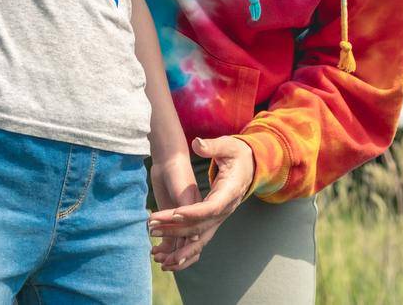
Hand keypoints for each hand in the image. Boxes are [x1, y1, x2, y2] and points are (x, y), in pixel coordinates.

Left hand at [147, 136, 255, 271]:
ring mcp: (218, 218)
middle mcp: (224, 210)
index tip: (173, 213)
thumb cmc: (237, 154)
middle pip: (200, 226)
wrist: (250, 167)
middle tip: (152, 227)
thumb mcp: (228, 146)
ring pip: (199, 239)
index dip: (193, 212)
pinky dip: (183, 251)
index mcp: (229, 192)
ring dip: (179, 250)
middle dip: (176, 229)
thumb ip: (212, 146)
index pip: (210, 207)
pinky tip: (166, 258)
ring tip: (158, 257)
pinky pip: (198, 240)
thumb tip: (198, 144)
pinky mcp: (212, 221)